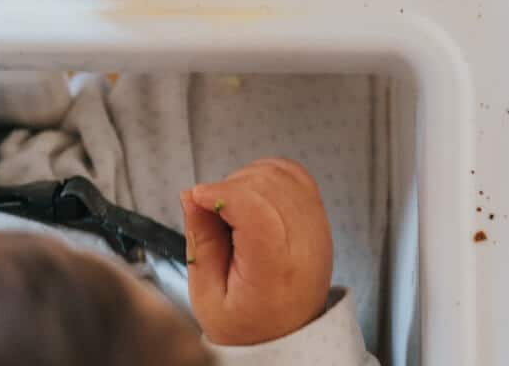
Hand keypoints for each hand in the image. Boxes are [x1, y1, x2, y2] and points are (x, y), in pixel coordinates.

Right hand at [181, 157, 332, 346]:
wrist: (285, 335)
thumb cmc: (246, 321)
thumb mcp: (208, 297)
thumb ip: (199, 243)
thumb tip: (190, 196)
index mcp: (275, 271)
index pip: (258, 213)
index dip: (223, 194)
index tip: (198, 197)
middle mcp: (304, 246)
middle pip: (265, 186)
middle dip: (229, 187)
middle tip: (212, 211)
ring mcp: (316, 229)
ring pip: (278, 174)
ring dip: (247, 179)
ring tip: (232, 207)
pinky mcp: (318, 218)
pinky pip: (294, 175)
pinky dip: (268, 173)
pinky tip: (251, 193)